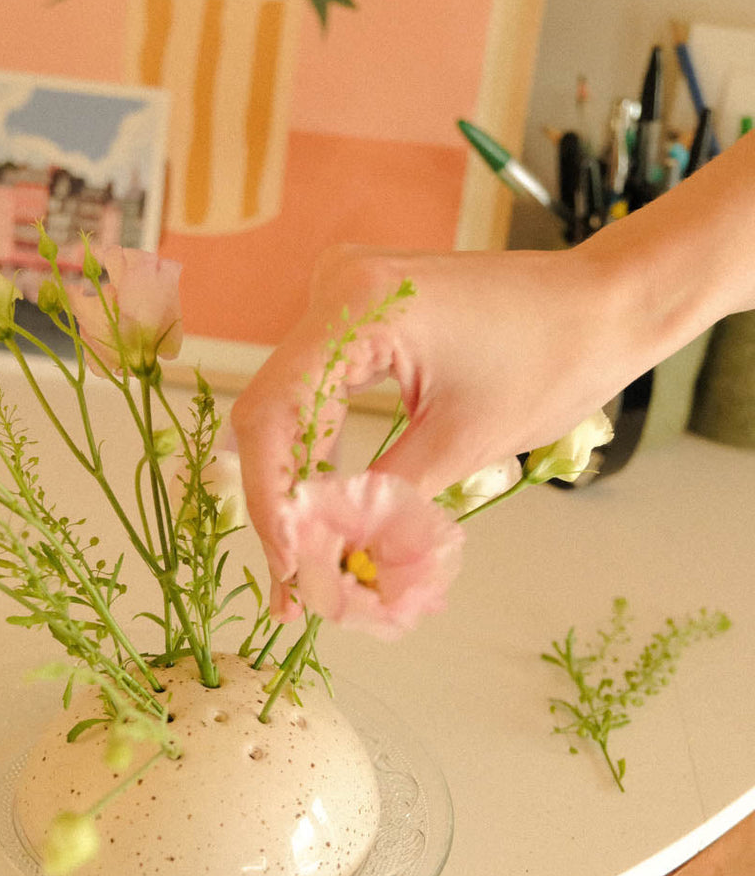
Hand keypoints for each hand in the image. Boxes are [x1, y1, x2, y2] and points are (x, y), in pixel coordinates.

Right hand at [231, 241, 632, 613]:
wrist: (605, 306)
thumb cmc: (553, 358)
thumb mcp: (462, 444)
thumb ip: (386, 504)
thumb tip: (334, 567)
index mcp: (357, 307)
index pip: (275, 413)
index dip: (270, 499)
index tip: (287, 568)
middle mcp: (336, 288)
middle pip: (272, 412)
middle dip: (280, 504)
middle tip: (293, 587)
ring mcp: (344, 298)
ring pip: (290, 408)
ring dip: (298, 485)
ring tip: (308, 564)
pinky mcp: (361, 316)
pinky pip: (319, 392)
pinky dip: (322, 452)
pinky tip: (327, 511)